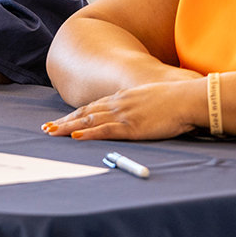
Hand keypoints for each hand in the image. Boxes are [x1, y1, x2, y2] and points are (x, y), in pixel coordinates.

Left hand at [42, 78, 205, 140]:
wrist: (189, 98)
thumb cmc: (178, 99)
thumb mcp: (154, 99)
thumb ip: (144, 106)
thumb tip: (143, 115)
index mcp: (124, 98)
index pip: (94, 106)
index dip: (76, 114)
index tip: (62, 119)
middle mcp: (119, 104)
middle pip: (85, 113)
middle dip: (64, 121)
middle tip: (46, 127)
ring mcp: (123, 115)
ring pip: (88, 122)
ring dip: (67, 127)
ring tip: (51, 132)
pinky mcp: (131, 127)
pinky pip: (104, 131)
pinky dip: (86, 135)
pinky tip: (74, 138)